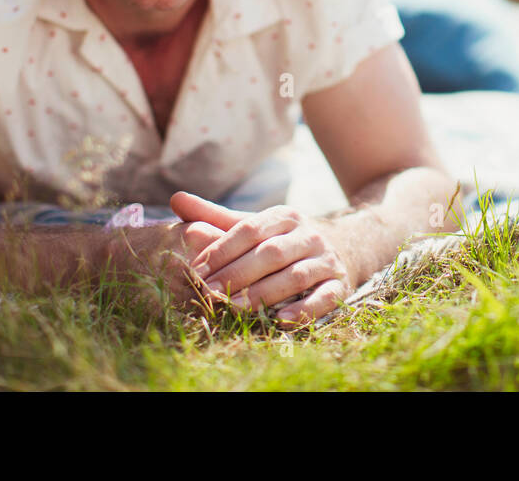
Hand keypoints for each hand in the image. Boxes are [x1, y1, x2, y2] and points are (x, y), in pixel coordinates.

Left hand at [169, 192, 354, 327]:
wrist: (343, 248)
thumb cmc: (282, 241)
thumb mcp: (254, 226)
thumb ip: (215, 218)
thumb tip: (176, 199)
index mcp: (285, 216)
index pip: (249, 229)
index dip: (221, 249)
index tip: (196, 270)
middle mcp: (308, 235)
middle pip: (271, 253)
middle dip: (238, 273)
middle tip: (209, 293)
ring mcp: (326, 260)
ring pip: (296, 275)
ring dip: (264, 293)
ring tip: (235, 308)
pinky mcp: (340, 285)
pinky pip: (324, 298)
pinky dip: (304, 310)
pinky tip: (280, 320)